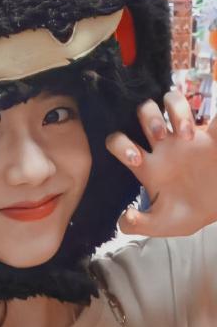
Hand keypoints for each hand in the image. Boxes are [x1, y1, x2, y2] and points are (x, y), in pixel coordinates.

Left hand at [106, 91, 216, 236]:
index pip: (119, 142)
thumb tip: (124, 219)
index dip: (120, 145)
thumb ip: (140, 224)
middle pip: (145, 113)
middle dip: (149, 118)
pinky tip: (209, 130)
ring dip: (176, 110)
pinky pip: (215, 116)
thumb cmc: (186, 212)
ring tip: (186, 134)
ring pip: (172, 102)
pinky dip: (215, 114)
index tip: (136, 159)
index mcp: (147, 164)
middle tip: (159, 136)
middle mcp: (163, 145)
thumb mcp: (163, 223)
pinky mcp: (213, 136)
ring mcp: (186, 137)